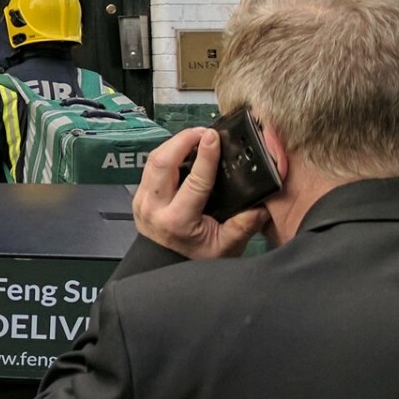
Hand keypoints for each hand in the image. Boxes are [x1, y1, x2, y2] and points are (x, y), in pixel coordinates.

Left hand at [133, 127, 267, 259]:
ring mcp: (142, 200)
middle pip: (162, 161)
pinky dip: (166, 154)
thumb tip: (261, 205)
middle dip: (183, 140)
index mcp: (178, 220)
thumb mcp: (225, 248)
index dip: (205, 156)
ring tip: (195, 137)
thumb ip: (243, 225)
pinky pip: (150, 167)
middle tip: (204, 132)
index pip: (194, 181)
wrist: (163, 267)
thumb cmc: (194, 259)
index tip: (214, 136)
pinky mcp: (138, 195)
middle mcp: (154, 207)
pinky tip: (182, 151)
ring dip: (173, 144)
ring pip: (153, 160)